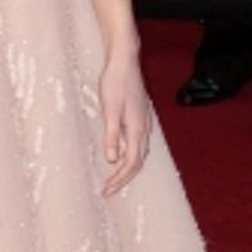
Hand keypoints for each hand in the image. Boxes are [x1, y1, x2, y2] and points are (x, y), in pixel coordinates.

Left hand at [98, 51, 152, 195]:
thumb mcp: (109, 110)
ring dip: (128, 168)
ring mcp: (144, 122)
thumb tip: (111, 160)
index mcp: (137, 129)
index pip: (131, 163)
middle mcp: (144, 128)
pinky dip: (131, 154)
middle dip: (124, 178)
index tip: (107, 190)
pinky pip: (139, 142)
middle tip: (109, 189)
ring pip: (140, 152)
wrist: (125, 61)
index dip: (119, 179)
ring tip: (115, 177)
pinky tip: (121, 153)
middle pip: (138, 161)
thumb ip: (111, 135)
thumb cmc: (115, 83)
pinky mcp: (141, 116)